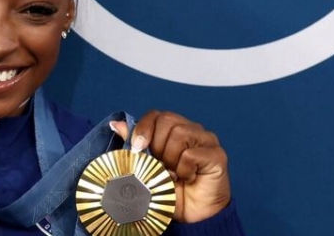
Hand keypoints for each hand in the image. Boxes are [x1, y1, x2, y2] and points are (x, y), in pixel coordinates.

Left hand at [110, 111, 230, 222]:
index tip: (137, 148)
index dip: (143, 129)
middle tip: (160, 166)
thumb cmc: (170, 190)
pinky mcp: (217, 155)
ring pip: (179, 134)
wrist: (192, 216)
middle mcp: (193, 130)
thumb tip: (116, 124)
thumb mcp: (146, 166)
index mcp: (175, 130)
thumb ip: (135, 144)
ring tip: (174, 174)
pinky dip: (183, 170)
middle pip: (167, 120)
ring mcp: (207, 140)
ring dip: (170, 159)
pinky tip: (187, 179)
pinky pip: (191, 154)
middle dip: (157, 146)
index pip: (156, 115)